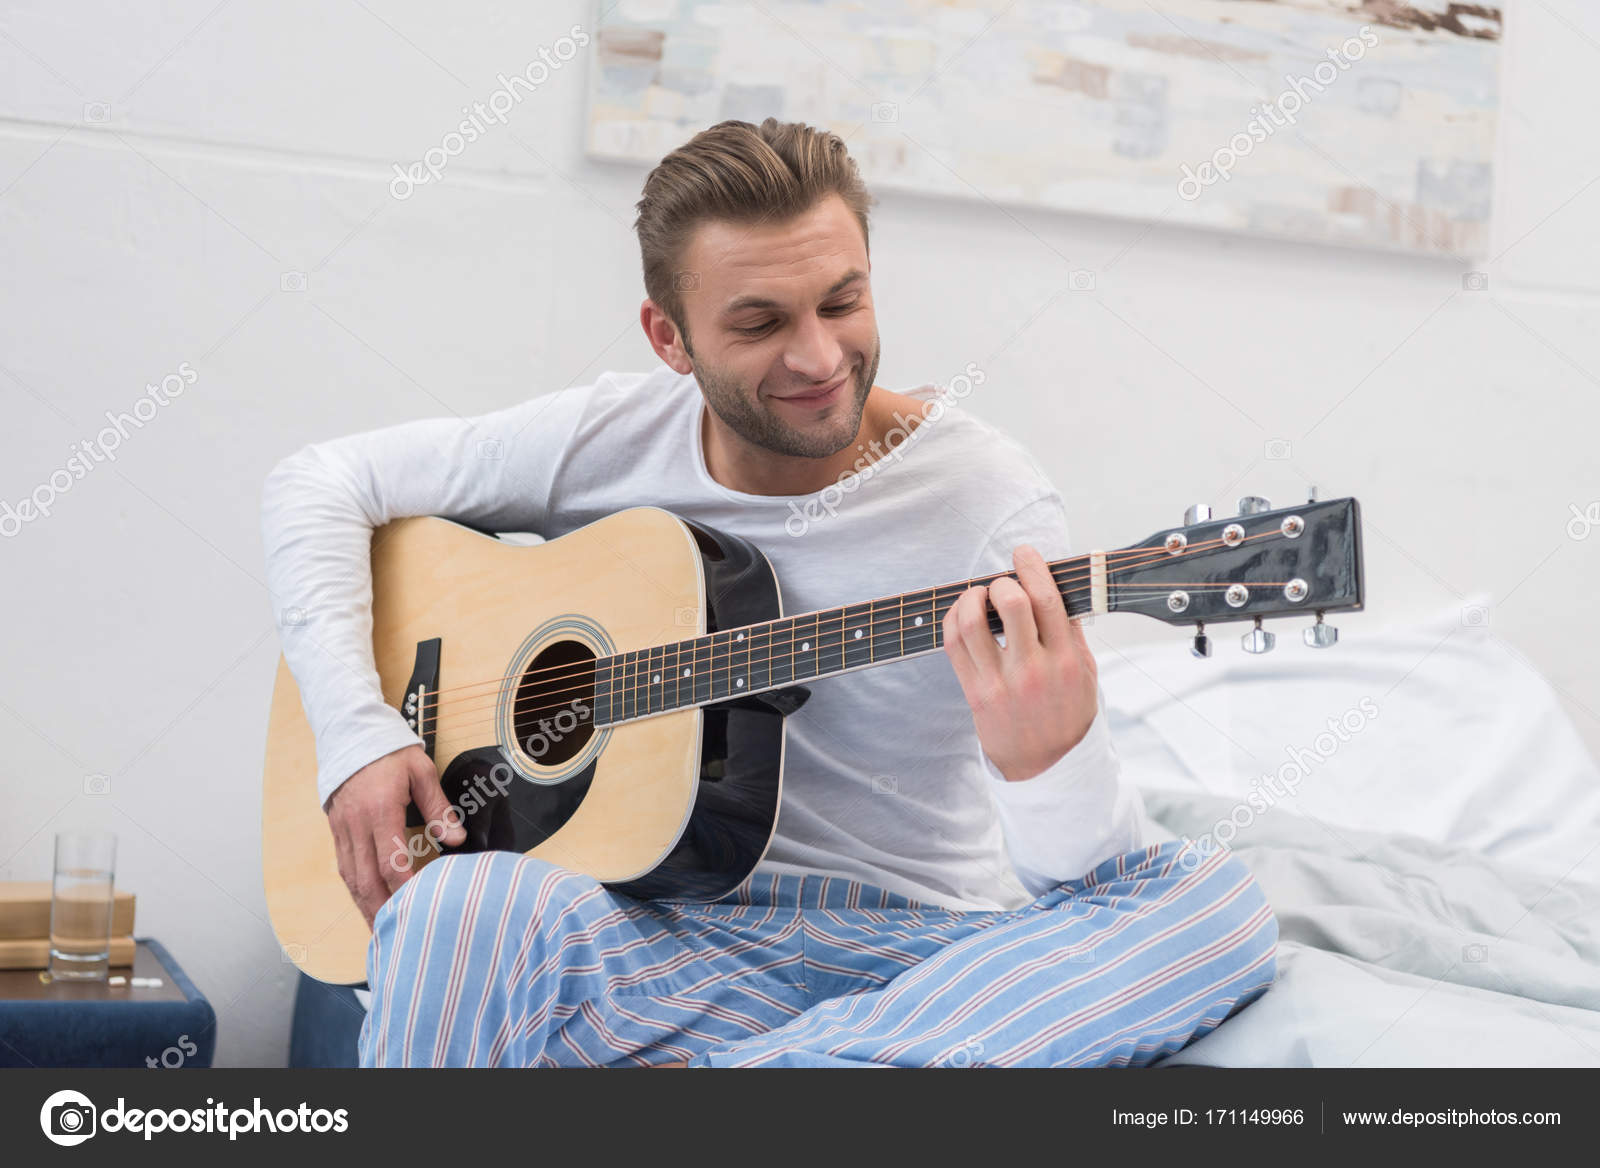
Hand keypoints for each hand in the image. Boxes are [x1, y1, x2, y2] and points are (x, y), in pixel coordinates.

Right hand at [323, 743, 464, 926]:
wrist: (350, 733)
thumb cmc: (390, 750)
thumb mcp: (421, 771)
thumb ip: (438, 807)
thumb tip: (457, 839)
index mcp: (379, 811)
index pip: (392, 862)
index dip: (406, 889)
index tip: (422, 909)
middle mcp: (356, 825)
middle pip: (367, 880)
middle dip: (382, 911)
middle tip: (397, 937)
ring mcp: (342, 830)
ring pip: (352, 879)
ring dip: (366, 907)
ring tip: (381, 931)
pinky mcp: (336, 830)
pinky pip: (344, 867)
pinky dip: (355, 891)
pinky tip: (366, 904)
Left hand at [942, 543, 1098, 782]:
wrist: (1046, 765)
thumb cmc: (1067, 712)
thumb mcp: (1085, 671)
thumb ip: (1071, 630)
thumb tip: (1051, 585)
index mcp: (1067, 660)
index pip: (1048, 600)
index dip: (1033, 567)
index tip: (1023, 552)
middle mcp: (1034, 669)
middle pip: (1012, 604)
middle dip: (1003, 581)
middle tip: (1003, 582)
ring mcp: (1001, 682)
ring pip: (974, 622)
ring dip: (972, 596)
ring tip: (979, 595)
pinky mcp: (976, 692)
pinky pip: (953, 644)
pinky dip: (953, 618)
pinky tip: (963, 613)